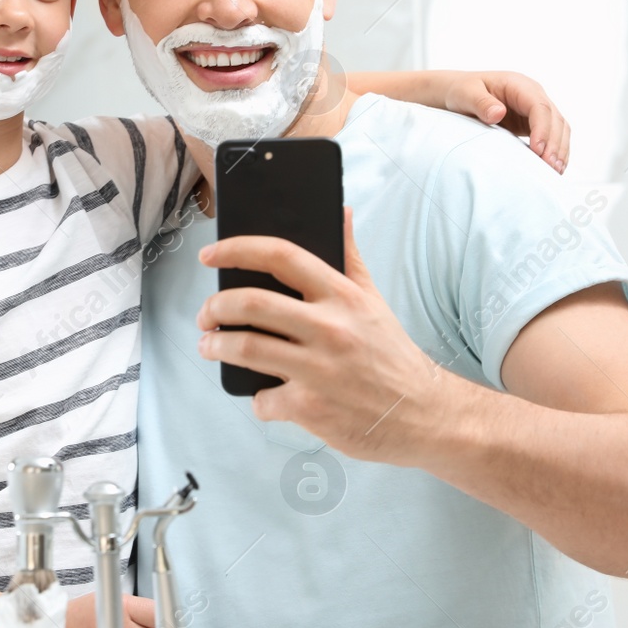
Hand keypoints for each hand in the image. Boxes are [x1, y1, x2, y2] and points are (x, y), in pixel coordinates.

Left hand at [195, 207, 450, 463]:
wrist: (422, 415)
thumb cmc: (391, 354)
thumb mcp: (373, 300)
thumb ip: (349, 257)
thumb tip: (341, 212)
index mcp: (342, 296)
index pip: (281, 256)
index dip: (236, 249)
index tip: (209, 254)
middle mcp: (331, 328)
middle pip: (251, 303)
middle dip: (214, 306)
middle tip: (206, 314)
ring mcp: (319, 369)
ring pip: (245, 349)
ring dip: (215, 346)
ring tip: (209, 345)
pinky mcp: (311, 408)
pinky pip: (263, 400)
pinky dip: (258, 400)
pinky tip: (267, 397)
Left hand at [443, 71, 569, 173]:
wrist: (460, 93)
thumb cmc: (463, 90)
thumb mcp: (465, 94)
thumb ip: (480, 103)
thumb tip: (499, 113)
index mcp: (519, 85)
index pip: (539, 106)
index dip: (542, 128)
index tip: (538, 150)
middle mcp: (532, 95)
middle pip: (554, 118)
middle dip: (555, 143)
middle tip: (550, 167)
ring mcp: (534, 109)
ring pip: (558, 128)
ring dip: (559, 149)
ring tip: (556, 171)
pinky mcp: (532, 123)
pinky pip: (551, 135)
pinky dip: (555, 151)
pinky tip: (554, 168)